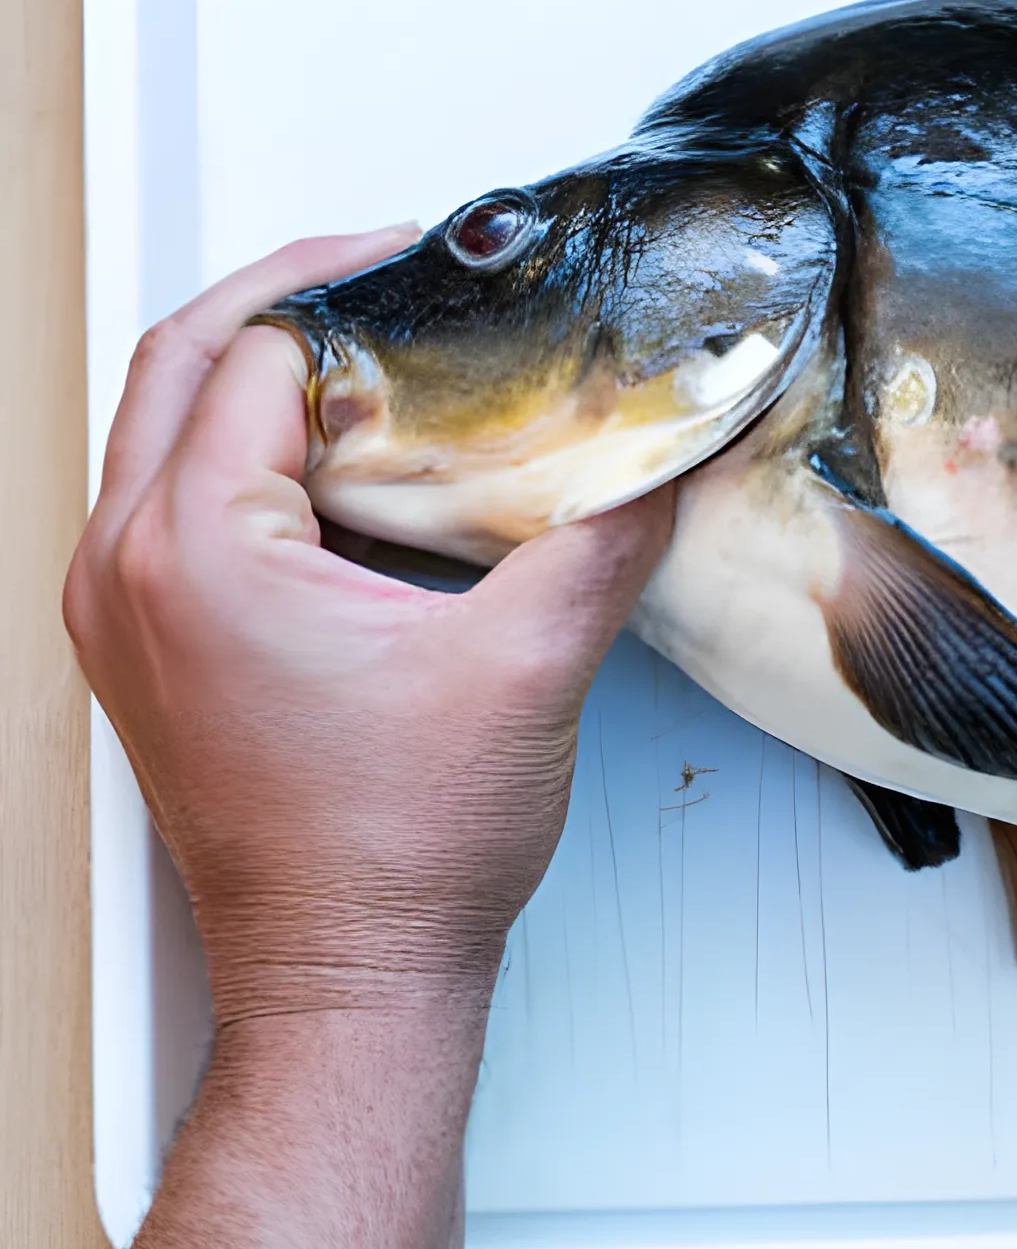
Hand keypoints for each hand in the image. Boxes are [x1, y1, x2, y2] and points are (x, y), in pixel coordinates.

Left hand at [64, 229, 672, 1007]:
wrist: (346, 978)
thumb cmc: (398, 856)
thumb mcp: (528, 670)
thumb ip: (603, 539)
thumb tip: (667, 458)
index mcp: (193, 552)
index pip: (250, 354)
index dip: (348, 292)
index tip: (431, 270)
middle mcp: (122, 571)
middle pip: (176, 365)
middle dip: (286, 303)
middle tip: (387, 273)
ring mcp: (118, 618)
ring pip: (158, 432)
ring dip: (255, 380)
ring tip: (371, 360)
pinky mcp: (141, 657)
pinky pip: (164, 507)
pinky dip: (240, 460)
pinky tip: (337, 472)